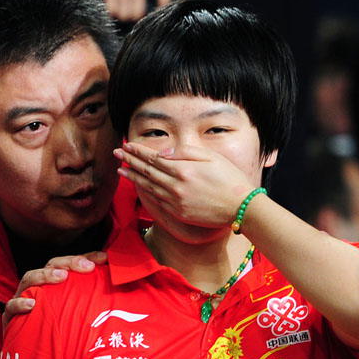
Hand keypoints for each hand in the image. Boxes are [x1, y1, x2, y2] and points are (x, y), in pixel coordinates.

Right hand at [2, 252, 106, 330]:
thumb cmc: (57, 337)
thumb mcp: (76, 321)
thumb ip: (92, 309)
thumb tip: (123, 306)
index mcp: (54, 286)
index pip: (69, 265)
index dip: (85, 258)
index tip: (104, 257)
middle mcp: (38, 288)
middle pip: (51, 266)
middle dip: (68, 263)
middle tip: (86, 266)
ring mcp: (22, 299)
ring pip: (29, 279)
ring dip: (45, 276)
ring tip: (62, 277)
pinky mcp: (10, 317)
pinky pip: (11, 307)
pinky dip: (20, 304)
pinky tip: (31, 305)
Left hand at [114, 142, 252, 227]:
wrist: (241, 207)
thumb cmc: (230, 179)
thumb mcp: (211, 157)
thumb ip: (185, 152)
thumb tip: (163, 153)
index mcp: (184, 169)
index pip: (154, 158)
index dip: (139, 151)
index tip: (127, 145)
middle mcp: (176, 186)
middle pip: (147, 171)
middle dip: (130, 161)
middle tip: (116, 153)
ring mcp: (176, 202)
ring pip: (148, 187)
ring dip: (133, 177)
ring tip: (120, 169)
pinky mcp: (179, 213)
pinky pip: (157, 201)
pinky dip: (145, 192)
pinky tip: (138, 187)